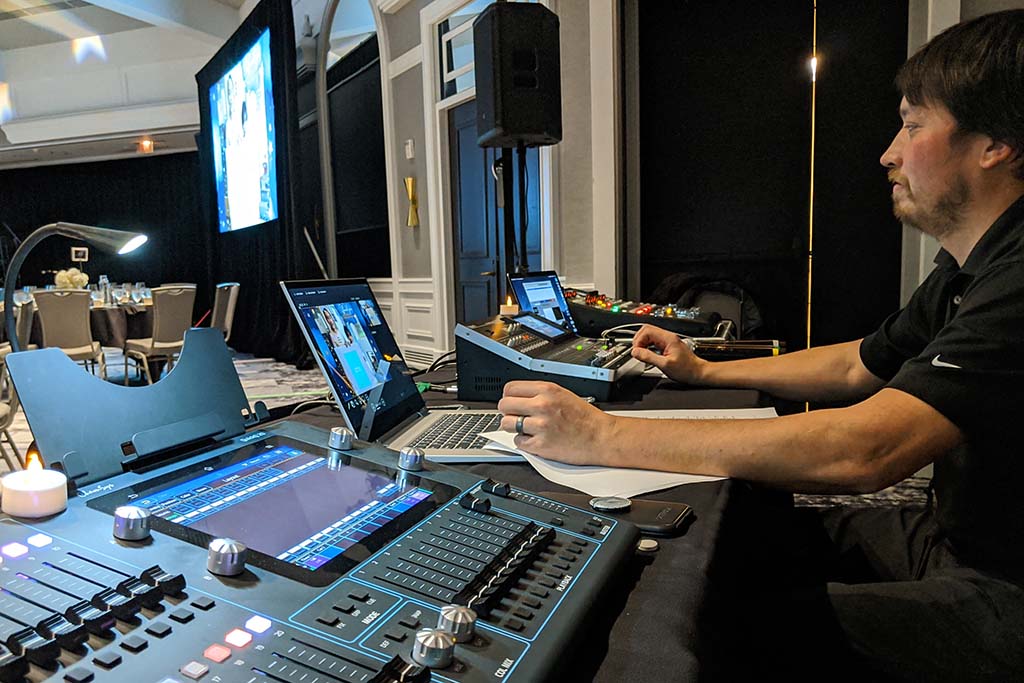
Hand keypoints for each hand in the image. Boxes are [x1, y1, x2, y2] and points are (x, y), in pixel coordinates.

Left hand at [497, 381, 613, 464]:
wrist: (601, 437)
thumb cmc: (585, 418)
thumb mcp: (563, 394)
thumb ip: (540, 393)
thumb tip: (517, 397)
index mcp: (547, 390)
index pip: (510, 388)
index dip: (509, 396)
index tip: (513, 402)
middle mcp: (542, 405)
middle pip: (504, 405)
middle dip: (508, 412)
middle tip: (516, 416)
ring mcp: (541, 426)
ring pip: (507, 424)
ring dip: (513, 427)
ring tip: (525, 429)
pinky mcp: (541, 445)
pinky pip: (518, 442)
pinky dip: (523, 442)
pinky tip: (534, 439)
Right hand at [630, 324, 704, 383]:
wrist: (698, 373)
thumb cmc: (687, 369)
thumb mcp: (665, 365)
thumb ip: (649, 357)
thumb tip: (636, 352)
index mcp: (668, 338)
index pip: (646, 330)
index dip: (638, 340)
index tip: (637, 351)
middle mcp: (667, 337)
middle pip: (646, 330)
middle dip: (638, 341)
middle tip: (638, 352)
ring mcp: (667, 341)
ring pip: (649, 336)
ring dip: (642, 344)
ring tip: (642, 355)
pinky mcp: (667, 346)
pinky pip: (653, 342)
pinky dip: (647, 347)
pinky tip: (648, 355)